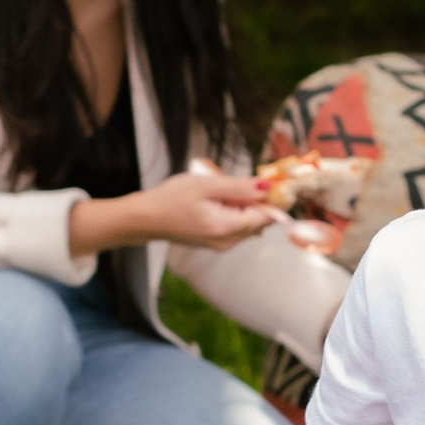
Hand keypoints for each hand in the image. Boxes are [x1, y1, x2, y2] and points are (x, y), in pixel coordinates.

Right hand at [114, 167, 278, 252]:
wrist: (145, 218)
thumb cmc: (171, 199)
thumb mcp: (206, 186)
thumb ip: (239, 187)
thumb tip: (268, 187)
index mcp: (228, 228)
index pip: (267, 216)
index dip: (276, 198)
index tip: (278, 180)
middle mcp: (228, 242)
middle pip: (260, 220)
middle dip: (260, 199)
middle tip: (244, 180)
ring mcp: (223, 244)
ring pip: (249, 222)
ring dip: (246, 204)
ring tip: (224, 189)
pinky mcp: (217, 241)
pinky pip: (237, 225)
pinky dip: (236, 210)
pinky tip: (219, 199)